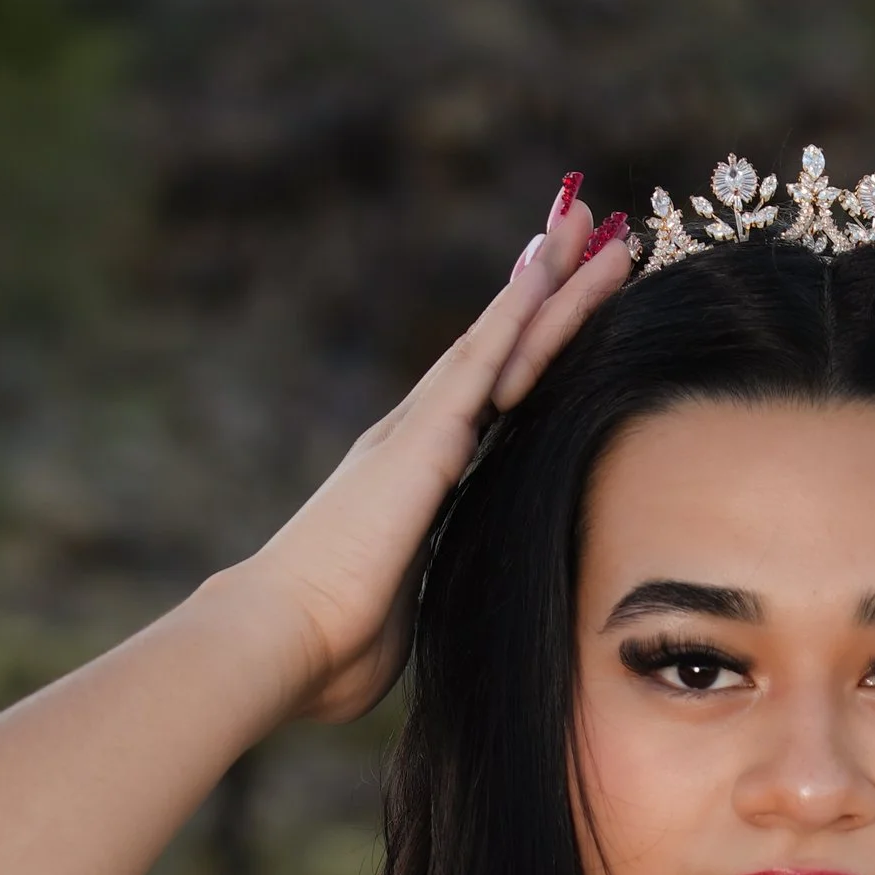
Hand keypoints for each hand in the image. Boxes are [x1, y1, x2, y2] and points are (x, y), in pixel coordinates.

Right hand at [233, 183, 633, 724]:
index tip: (558, 311)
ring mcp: (417, 433)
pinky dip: (520, 309)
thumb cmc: (330, 651)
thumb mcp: (402, 618)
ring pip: (500, 339)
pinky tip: (552, 263)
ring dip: (549, 282)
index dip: (523, 357)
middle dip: (544, 293)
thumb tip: (439, 625)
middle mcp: (413, 442)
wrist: (283, 640)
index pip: (485, 408)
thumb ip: (426, 598)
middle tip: (587, 232)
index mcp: (413, 487)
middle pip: (497, 354)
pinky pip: (485, 359)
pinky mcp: (426, 440)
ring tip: (591, 223)